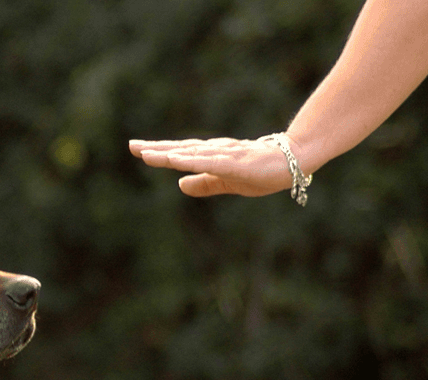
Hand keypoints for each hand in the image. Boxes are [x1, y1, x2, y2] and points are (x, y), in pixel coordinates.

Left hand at [128, 137, 298, 197]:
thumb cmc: (263, 169)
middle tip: (131, 145)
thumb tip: (178, 185)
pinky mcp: (236, 164)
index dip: (158, 151)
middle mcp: (215, 151)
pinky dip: (192, 162)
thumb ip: (203, 184)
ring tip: (147, 154)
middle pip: (181, 150)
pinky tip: (177, 162)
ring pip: (192, 155)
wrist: (296, 160)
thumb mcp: (227, 181)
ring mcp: (226, 156)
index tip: (136, 148)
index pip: (180, 153)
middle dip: (156, 148)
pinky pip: (210, 163)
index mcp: (212, 156)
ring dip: (170, 154)